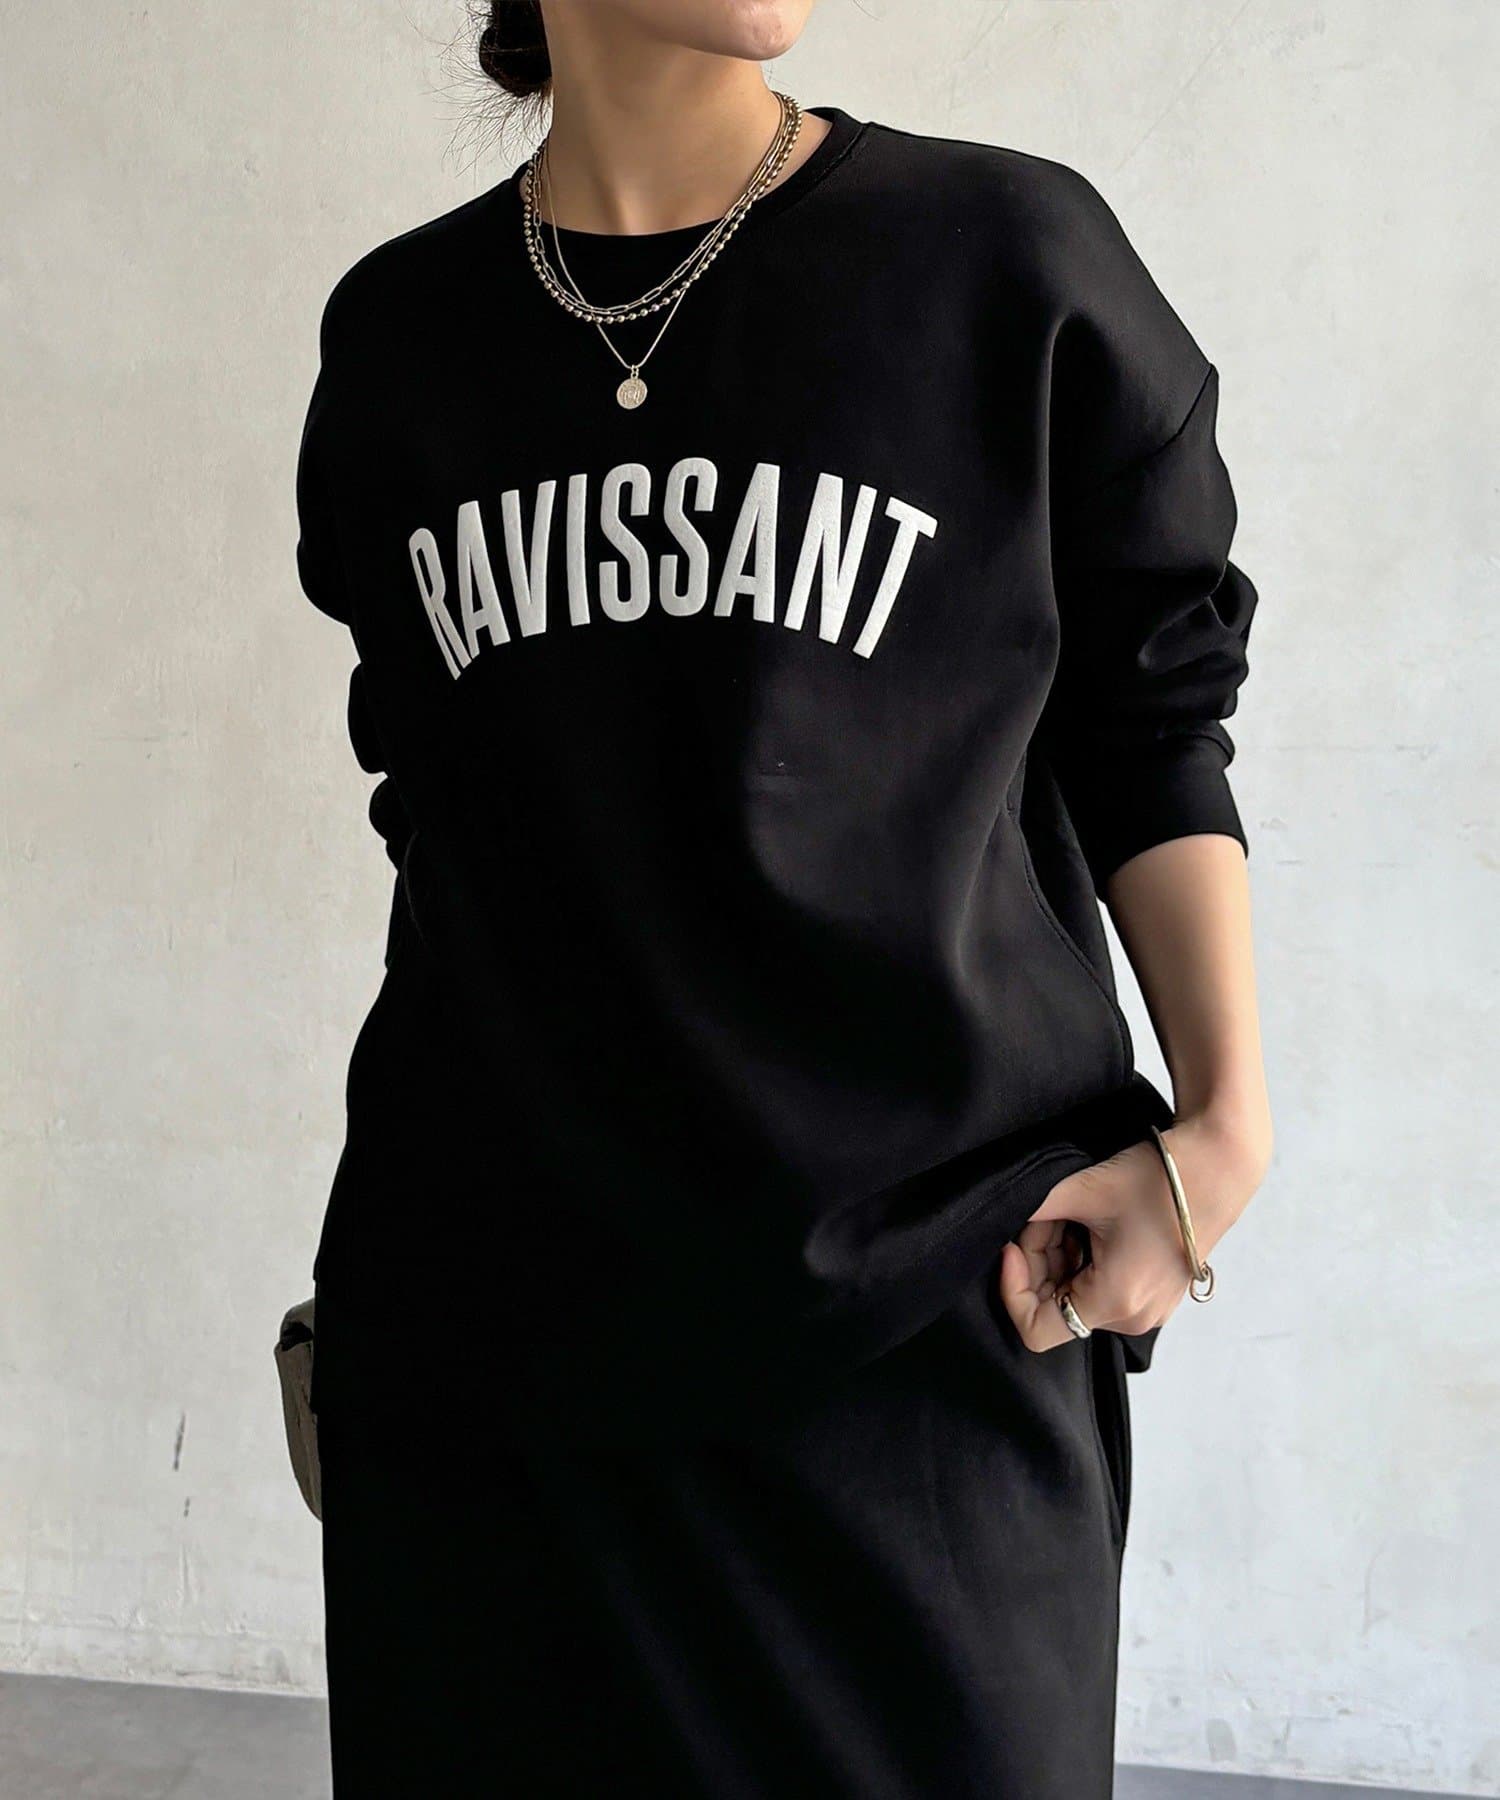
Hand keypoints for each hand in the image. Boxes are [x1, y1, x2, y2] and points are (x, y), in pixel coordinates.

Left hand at [997, 1113, 1268, 1351]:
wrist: (1217, 1165)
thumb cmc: (1156, 1179)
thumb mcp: (1081, 1191)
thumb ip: (1032, 1211)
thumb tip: (999, 1218)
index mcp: (1114, 1303)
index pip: (1036, 1330)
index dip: (1012, 1288)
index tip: (1012, 1245)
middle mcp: (1133, 1318)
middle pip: (1055, 1308)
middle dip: (1038, 1262)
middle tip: (1045, 1216)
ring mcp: (1149, 1308)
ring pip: (1076, 1295)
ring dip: (1060, 1257)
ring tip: (1070, 1213)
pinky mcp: (1156, 1292)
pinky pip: (1101, 1287)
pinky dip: (1084, 1259)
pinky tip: (1089, 1224)